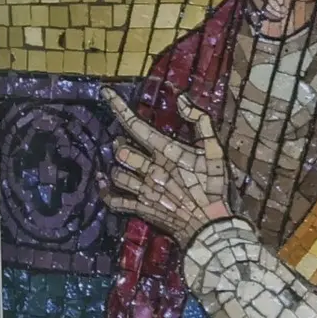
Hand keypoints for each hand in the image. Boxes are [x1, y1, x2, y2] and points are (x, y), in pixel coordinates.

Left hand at [101, 89, 233, 249]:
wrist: (210, 224)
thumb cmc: (214, 186)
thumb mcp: (214, 150)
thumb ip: (200, 121)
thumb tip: (182, 99)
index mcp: (166, 152)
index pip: (136, 125)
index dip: (118, 108)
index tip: (105, 93)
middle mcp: (151, 169)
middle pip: (122, 152)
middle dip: (119, 143)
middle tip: (122, 141)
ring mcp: (144, 190)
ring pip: (118, 174)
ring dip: (116, 166)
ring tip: (121, 160)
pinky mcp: (142, 208)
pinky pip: (115, 200)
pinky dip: (106, 191)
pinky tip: (102, 182)